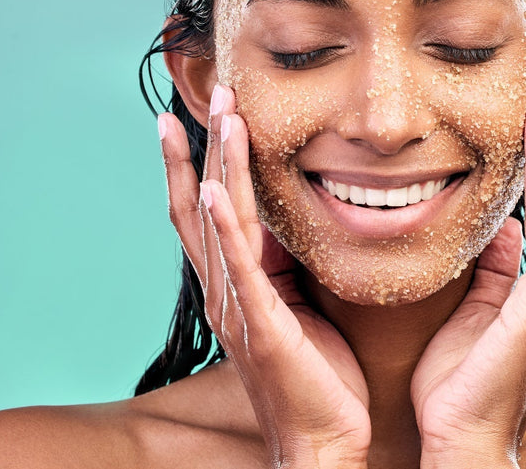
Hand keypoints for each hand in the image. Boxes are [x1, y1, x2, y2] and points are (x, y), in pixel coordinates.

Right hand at [158, 85, 370, 468]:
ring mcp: (237, 306)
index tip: (202, 112)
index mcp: (237, 282)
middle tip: (213, 92)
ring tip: (217, 115)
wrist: (323, 438)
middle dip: (206, 144)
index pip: (209, 208)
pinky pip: (236, 265)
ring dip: (215, 163)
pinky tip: (214, 187)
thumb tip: (293, 218)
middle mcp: (225, 289)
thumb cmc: (317, 375)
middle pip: (202, 202)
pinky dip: (221, 223)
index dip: (202, 159)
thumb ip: (286, 262)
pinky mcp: (260, 324)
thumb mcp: (301, 303)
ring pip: (216, 220)